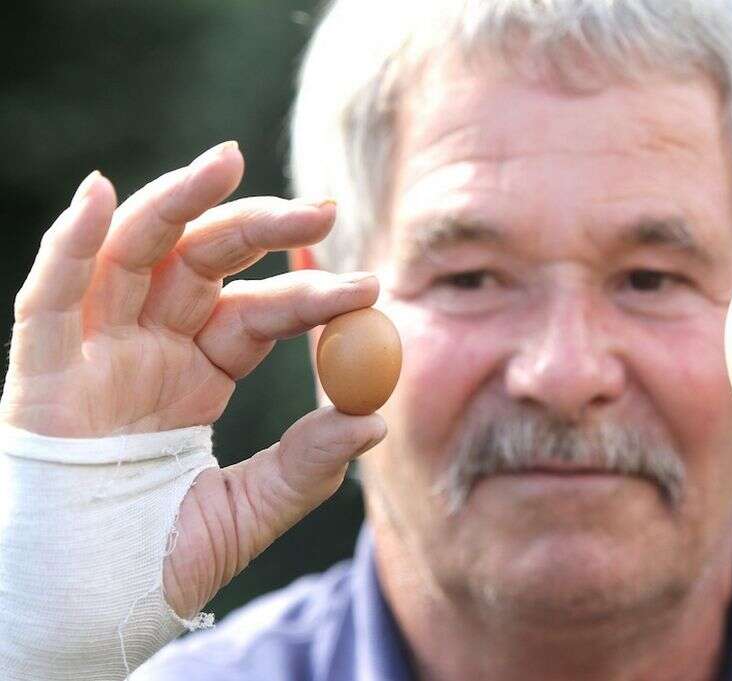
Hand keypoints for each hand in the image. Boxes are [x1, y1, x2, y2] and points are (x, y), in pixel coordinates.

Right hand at [0, 142, 385, 618]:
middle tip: (325, 208)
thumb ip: (306, 468)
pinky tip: (102, 194)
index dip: (309, 294)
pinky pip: (48, 299)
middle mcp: (146, 350)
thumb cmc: (158, 563)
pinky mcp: (39, 374)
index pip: (257, 313)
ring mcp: (93, 354)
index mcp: (195, 374)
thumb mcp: (248, 512)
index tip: (369, 284)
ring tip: (228, 159)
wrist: (84, 615)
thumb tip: (376, 422)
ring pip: (132, 256)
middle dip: (260, 227)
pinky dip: (68, 245)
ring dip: (176, 203)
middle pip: (203, 263)